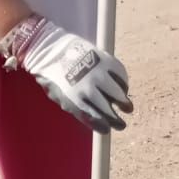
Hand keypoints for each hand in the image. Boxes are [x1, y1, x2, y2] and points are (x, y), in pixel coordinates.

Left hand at [1, 15, 132, 132]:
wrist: (51, 49)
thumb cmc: (53, 76)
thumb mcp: (59, 97)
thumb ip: (75, 107)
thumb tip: (92, 116)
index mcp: (75, 100)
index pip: (94, 118)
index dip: (103, 126)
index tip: (108, 129)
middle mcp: (88, 88)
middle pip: (107, 109)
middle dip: (116, 120)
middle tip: (121, 125)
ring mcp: (98, 73)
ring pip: (117, 92)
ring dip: (124, 102)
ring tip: (127, 108)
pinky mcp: (104, 60)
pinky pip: (120, 74)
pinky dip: (123, 83)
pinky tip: (123, 88)